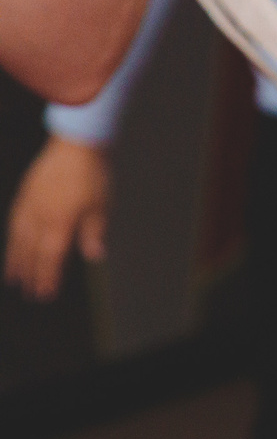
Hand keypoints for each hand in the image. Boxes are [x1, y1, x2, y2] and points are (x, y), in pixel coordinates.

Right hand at [6, 133, 108, 299]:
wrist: (76, 144)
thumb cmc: (93, 175)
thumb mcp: (101, 206)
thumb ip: (94, 232)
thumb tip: (95, 256)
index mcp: (60, 222)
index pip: (51, 257)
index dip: (47, 277)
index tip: (44, 294)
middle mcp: (40, 216)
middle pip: (31, 252)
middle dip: (29, 274)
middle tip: (27, 292)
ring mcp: (29, 204)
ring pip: (18, 238)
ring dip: (15, 259)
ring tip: (13, 276)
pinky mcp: (25, 194)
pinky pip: (14, 221)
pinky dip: (12, 237)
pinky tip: (12, 243)